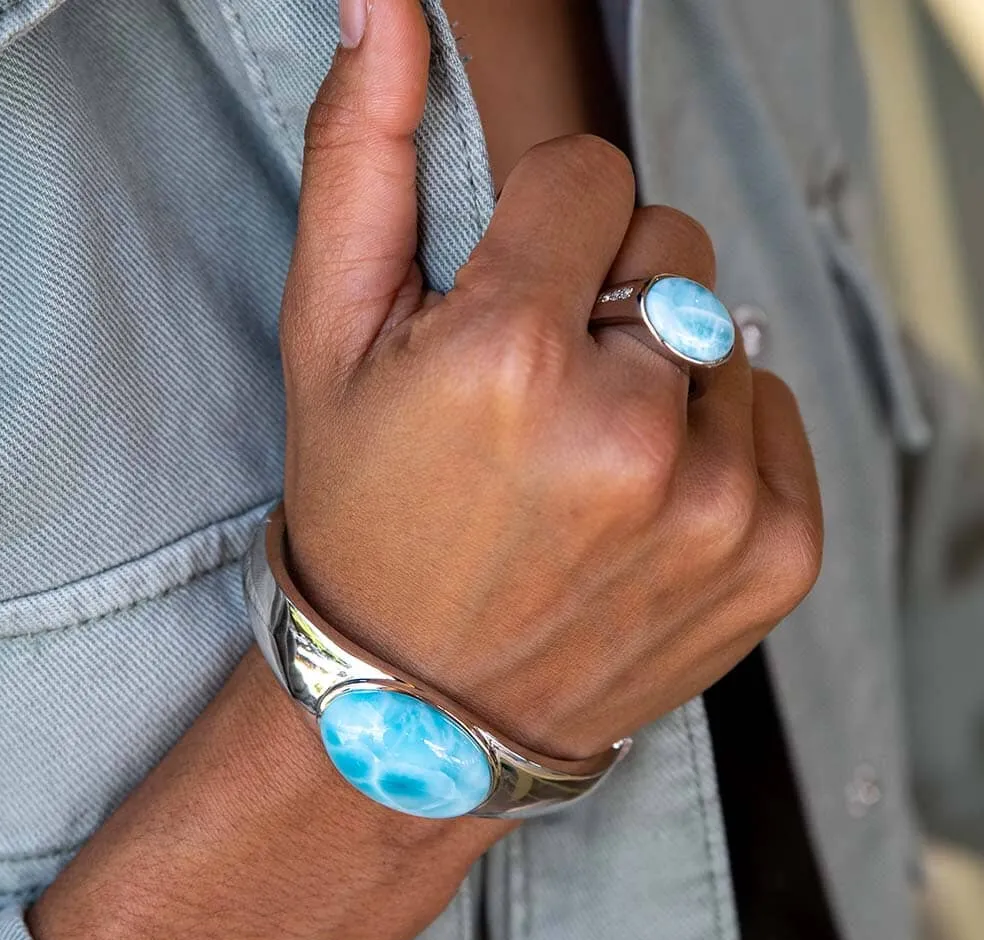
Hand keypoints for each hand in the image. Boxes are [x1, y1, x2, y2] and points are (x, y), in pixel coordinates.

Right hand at [281, 0, 822, 760]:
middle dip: (606, 304)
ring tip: (585, 466)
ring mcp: (715, 501)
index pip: (592, 175)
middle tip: (538, 404)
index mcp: (508, 359)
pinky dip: (718, 443)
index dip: (541, 235)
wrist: (418, 704)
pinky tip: (642, 503)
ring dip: (661, 381)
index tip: (506, 311)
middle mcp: (628, 431)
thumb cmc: (366, 520)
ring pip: (727, 338)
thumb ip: (361, 157)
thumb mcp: (329, 341)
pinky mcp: (776, 555)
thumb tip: (383, 5)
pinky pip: (776, 415)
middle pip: (673, 251)